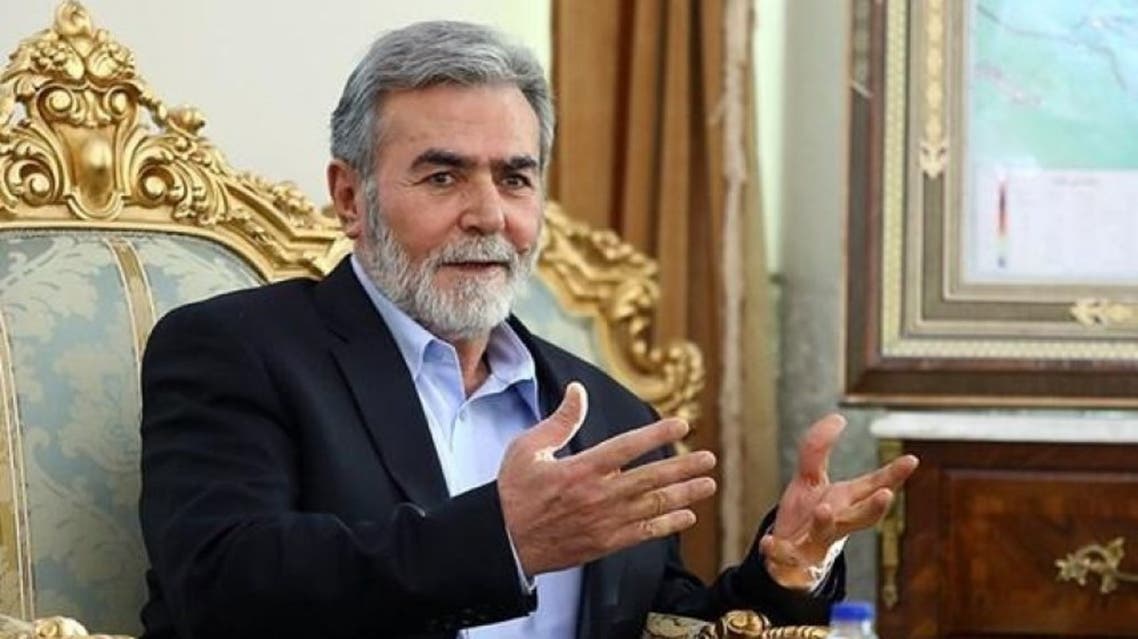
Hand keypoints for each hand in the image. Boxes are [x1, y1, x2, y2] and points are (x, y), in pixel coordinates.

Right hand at [498, 382, 717, 576]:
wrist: (503, 543)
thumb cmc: (513, 492)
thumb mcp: (528, 448)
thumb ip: (560, 420)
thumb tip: (578, 390)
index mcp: (580, 468)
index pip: (627, 446)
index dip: (656, 435)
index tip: (681, 424)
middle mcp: (598, 495)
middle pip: (650, 478)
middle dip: (684, 467)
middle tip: (709, 458)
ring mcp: (604, 522)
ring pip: (653, 506)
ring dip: (684, 494)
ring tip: (708, 484)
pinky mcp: (604, 544)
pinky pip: (644, 534)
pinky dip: (667, 524)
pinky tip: (686, 516)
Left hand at [760, 414, 918, 588]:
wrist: (788, 558)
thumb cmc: (809, 515)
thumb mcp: (810, 478)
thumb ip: (818, 448)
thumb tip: (838, 417)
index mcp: (845, 503)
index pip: (872, 487)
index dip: (893, 475)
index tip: (912, 460)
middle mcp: (837, 524)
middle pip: (860, 518)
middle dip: (873, 508)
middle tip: (886, 495)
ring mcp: (815, 542)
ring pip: (825, 534)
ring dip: (826, 523)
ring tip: (824, 509)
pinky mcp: (791, 557)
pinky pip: (784, 554)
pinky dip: (777, 550)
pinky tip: (768, 543)